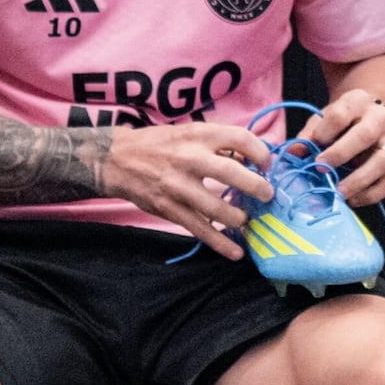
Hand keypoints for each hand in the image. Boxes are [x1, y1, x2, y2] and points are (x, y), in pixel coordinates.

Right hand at [102, 118, 275, 253]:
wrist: (117, 159)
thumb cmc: (160, 144)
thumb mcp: (190, 132)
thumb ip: (219, 143)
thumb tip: (255, 158)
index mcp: (199, 134)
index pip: (240, 138)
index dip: (260, 153)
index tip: (266, 165)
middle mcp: (190, 158)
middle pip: (233, 173)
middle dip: (257, 187)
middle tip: (267, 195)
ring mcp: (179, 186)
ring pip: (218, 207)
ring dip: (238, 217)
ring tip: (245, 219)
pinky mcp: (170, 208)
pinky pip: (200, 229)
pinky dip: (220, 243)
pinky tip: (236, 252)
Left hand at [295, 88, 384, 208]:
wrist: (370, 118)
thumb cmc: (341, 123)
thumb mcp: (322, 121)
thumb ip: (308, 136)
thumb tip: (293, 154)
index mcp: (358, 101)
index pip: (341, 113)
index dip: (325, 131)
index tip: (314, 147)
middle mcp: (381, 117)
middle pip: (366, 135)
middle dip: (342, 154)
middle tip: (322, 170)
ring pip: (383, 161)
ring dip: (359, 180)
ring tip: (339, 192)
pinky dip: (373, 194)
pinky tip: (354, 200)